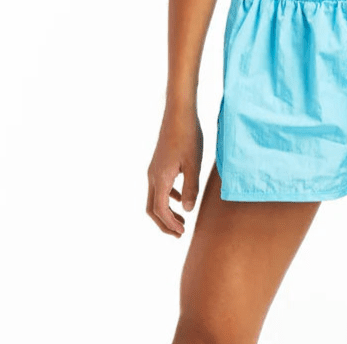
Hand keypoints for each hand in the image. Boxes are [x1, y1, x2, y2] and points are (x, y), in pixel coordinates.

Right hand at [146, 106, 203, 236]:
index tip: (183, 232)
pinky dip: (168, 197)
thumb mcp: (194, 164)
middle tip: (180, 233)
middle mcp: (153, 176)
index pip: (160, 210)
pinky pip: (159, 187)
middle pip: (152, 208)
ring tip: (183, 219)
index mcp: (160, 178)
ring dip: (166, 211)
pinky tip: (182, 197)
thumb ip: (191, 188)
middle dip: (164, 223)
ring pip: (155, 198)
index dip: (170, 224)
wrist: (178, 114)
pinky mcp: (159, 163)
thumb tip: (188, 210)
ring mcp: (154, 169)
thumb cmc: (188, 137)